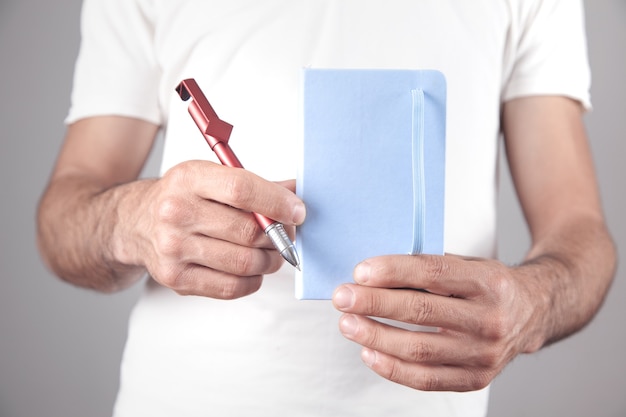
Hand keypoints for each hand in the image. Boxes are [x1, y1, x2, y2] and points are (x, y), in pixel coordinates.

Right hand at [117, 160, 305, 298]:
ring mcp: (173, 248)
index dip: (277, 202)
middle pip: (247, 231)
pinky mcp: (175, 278)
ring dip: (269, 261)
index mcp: (189, 178)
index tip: (298, 211)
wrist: (136, 223)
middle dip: (279, 236)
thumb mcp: (212, 176)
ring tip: (271, 252)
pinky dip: (252, 280)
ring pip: (244, 263)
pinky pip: (231, 287)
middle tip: (287, 234)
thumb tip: (296, 192)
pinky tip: (252, 269)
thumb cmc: (183, 197)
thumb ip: (255, 184)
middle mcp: (176, 212)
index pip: (241, 189)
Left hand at [332, 254, 545, 390]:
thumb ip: (429, 269)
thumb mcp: (468, 264)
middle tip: (343, 297)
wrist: (532, 313)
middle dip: (374, 303)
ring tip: (348, 324)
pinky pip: (426, 379)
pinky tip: (369, 352)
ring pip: (419, 349)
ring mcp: (485, 354)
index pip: (433, 273)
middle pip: (421, 311)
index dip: (393, 271)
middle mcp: (490, 319)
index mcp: (488, 281)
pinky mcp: (476, 378)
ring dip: (375, 336)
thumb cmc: (489, 284)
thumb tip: (373, 275)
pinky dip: (392, 367)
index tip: (361, 271)